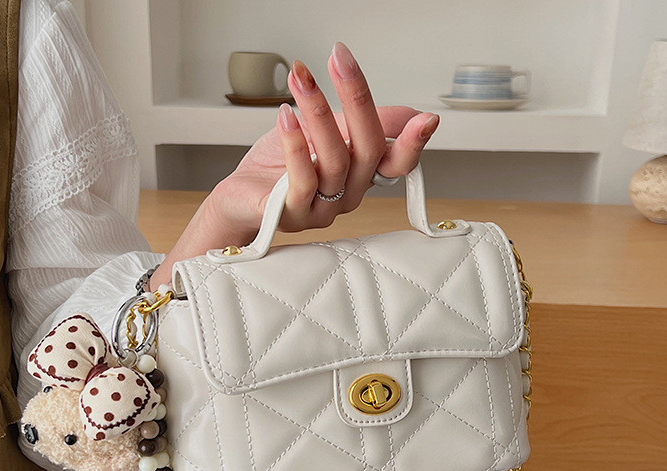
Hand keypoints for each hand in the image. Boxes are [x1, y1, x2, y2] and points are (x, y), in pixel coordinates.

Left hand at [151, 43, 438, 289]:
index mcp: (361, 176)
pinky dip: (295, 144)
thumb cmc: (279, 165)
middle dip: (357, 99)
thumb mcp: (326, 132)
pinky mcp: (292, 215)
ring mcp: (322, 209)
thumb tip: (410, 114)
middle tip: (339, 59)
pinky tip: (285, 115)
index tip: (426, 119)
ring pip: (335, 161)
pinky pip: (302, 181)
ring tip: (301, 78)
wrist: (240, 196)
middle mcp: (347, 195)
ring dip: (318, 112)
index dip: (414, 144)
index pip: (397, 163)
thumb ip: (360, 122)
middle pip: (368, 151)